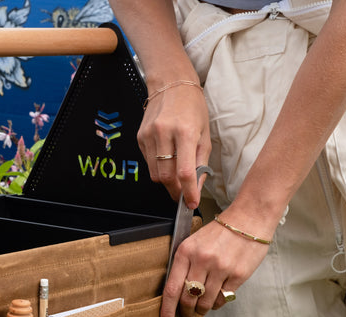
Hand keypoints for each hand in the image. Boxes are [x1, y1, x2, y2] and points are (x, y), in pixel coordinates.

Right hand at [138, 83, 210, 209]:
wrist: (170, 83)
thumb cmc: (192, 107)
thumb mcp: (205, 134)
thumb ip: (201, 163)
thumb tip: (196, 188)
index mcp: (185, 132)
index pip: (184, 172)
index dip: (188, 192)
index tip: (191, 203)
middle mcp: (165, 133)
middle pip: (166, 177)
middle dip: (176, 191)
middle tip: (184, 195)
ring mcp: (149, 135)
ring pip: (155, 174)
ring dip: (167, 182)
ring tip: (177, 178)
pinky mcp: (140, 137)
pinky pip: (149, 163)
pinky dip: (159, 169)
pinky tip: (167, 160)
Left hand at [160, 213, 271, 316]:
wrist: (248, 219)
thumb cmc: (220, 232)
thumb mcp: (194, 242)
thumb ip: (184, 264)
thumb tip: (176, 293)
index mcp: (186, 251)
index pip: (171, 288)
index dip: (167, 311)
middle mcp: (202, 260)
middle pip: (188, 299)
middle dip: (185, 313)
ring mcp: (221, 268)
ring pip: (206, 302)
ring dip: (202, 309)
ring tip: (202, 308)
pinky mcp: (238, 275)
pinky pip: (224, 298)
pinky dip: (218, 302)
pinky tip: (217, 298)